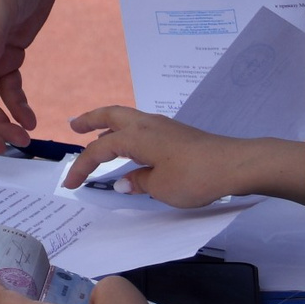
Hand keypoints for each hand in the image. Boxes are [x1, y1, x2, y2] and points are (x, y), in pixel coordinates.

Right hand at [58, 105, 278, 206]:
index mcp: (135, 137)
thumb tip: (125, 181)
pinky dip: (127, 131)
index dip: (81, 167)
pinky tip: (131, 145)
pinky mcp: (176, 133)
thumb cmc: (194, 176)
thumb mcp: (161, 187)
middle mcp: (145, 124)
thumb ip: (139, 182)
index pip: (99, 150)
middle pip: (110, 116)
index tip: (70, 184)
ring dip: (108, 124)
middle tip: (74, 126)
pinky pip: (141, 126)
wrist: (234, 165)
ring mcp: (163, 126)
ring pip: (127, 118)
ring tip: (98, 133)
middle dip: (90, 120)